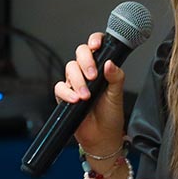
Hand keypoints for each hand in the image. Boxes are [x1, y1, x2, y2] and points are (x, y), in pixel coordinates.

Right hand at [53, 32, 125, 149]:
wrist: (102, 137)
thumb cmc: (110, 116)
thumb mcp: (117, 95)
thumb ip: (116, 77)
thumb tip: (110, 63)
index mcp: (101, 68)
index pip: (96, 47)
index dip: (94, 41)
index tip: (96, 45)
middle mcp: (87, 73)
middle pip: (80, 54)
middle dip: (85, 62)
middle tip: (93, 76)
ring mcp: (75, 83)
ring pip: (70, 69)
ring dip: (78, 81)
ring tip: (86, 95)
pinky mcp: (65, 95)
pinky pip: (59, 87)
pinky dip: (67, 93)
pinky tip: (76, 100)